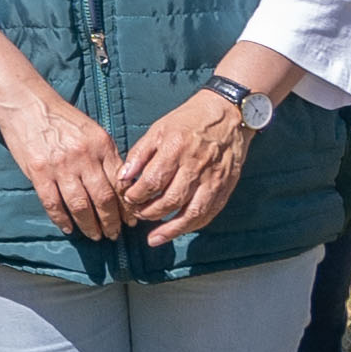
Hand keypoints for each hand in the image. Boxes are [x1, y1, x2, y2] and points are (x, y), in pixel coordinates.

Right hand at [0, 82, 131, 240]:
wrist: (28, 105)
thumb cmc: (62, 118)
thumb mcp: (92, 131)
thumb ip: (106, 155)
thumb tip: (121, 183)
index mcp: (101, 145)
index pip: (120, 182)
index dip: (126, 205)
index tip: (130, 219)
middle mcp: (83, 157)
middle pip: (103, 198)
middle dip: (112, 221)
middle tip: (115, 234)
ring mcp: (60, 166)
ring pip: (80, 205)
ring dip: (90, 225)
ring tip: (96, 235)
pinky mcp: (39, 172)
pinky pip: (53, 203)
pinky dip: (62, 219)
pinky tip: (69, 228)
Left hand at [114, 90, 251, 242]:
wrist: (228, 113)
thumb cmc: (189, 121)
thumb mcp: (158, 129)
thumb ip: (139, 154)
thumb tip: (122, 177)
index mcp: (176, 149)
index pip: (152, 182)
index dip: (136, 196)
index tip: (128, 199)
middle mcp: (195, 166)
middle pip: (169, 200)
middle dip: (149, 213)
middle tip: (137, 214)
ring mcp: (213, 179)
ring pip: (191, 213)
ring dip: (170, 230)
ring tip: (154, 238)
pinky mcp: (225, 186)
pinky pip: (209, 213)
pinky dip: (192, 226)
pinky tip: (178, 231)